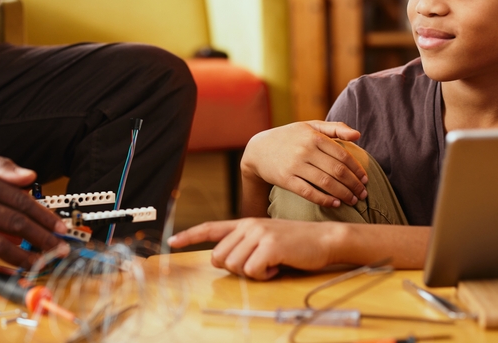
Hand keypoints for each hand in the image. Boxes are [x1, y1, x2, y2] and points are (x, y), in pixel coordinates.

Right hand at [0, 149, 67, 270]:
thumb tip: (30, 177)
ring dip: (22, 258)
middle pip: (15, 225)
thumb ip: (3, 167)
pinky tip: (6, 268)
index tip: (60, 228)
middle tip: (59, 249)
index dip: (44, 217)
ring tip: (39, 263)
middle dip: (41, 239)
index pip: (21, 202)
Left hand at [168, 218, 336, 279]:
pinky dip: (264, 276)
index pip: (210, 227)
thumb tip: (224, 260)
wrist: (325, 239)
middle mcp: (248, 225)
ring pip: (234, 266)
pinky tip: (277, 267)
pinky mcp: (270, 246)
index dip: (189, 236)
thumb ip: (245, 244)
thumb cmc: (296, 244)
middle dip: (235, 268)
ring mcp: (258, 234)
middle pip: (219, 257)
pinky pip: (251, 271)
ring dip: (251, 273)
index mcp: (245, 223)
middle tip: (257, 265)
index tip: (172, 242)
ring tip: (270, 264)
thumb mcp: (266, 237)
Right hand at [242, 121, 366, 208]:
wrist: (258, 150)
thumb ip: (334, 128)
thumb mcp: (309, 126)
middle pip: (337, 171)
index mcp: (314, 136)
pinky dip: (325, 200)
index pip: (343, 155)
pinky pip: (309, 192)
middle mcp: (305, 150)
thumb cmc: (289, 138)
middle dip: (354, 184)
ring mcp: (295, 165)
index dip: (357, 169)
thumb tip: (358, 135)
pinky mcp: (286, 179)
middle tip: (363, 194)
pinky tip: (336, 204)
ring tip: (353, 200)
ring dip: (344, 194)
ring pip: (326, 183)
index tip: (365, 179)